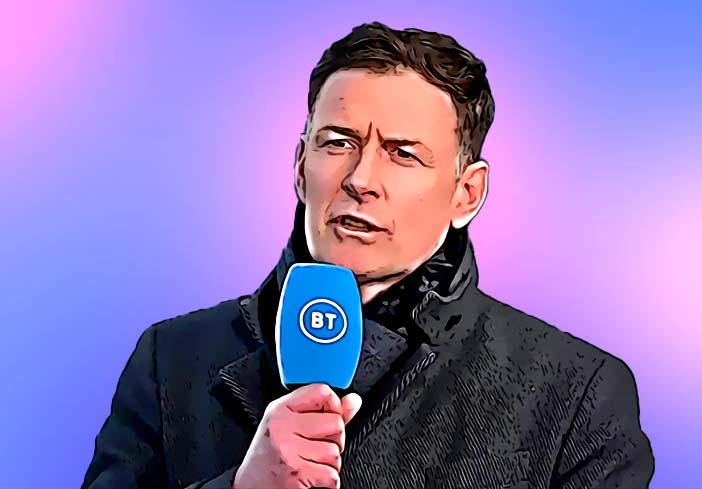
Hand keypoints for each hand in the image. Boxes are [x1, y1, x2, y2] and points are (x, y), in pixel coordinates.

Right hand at [233, 383, 362, 488]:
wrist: (250, 487)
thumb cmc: (270, 455)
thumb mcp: (289, 424)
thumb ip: (322, 410)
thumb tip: (354, 400)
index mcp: (280, 409)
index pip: (322, 391)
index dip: (333, 405)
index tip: (326, 417)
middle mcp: (282, 427)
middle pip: (336, 422)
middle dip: (333, 438)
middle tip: (314, 445)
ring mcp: (289, 450)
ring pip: (335, 451)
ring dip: (329, 462)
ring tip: (309, 461)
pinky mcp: (297, 474)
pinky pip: (332, 474)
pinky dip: (327, 480)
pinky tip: (310, 475)